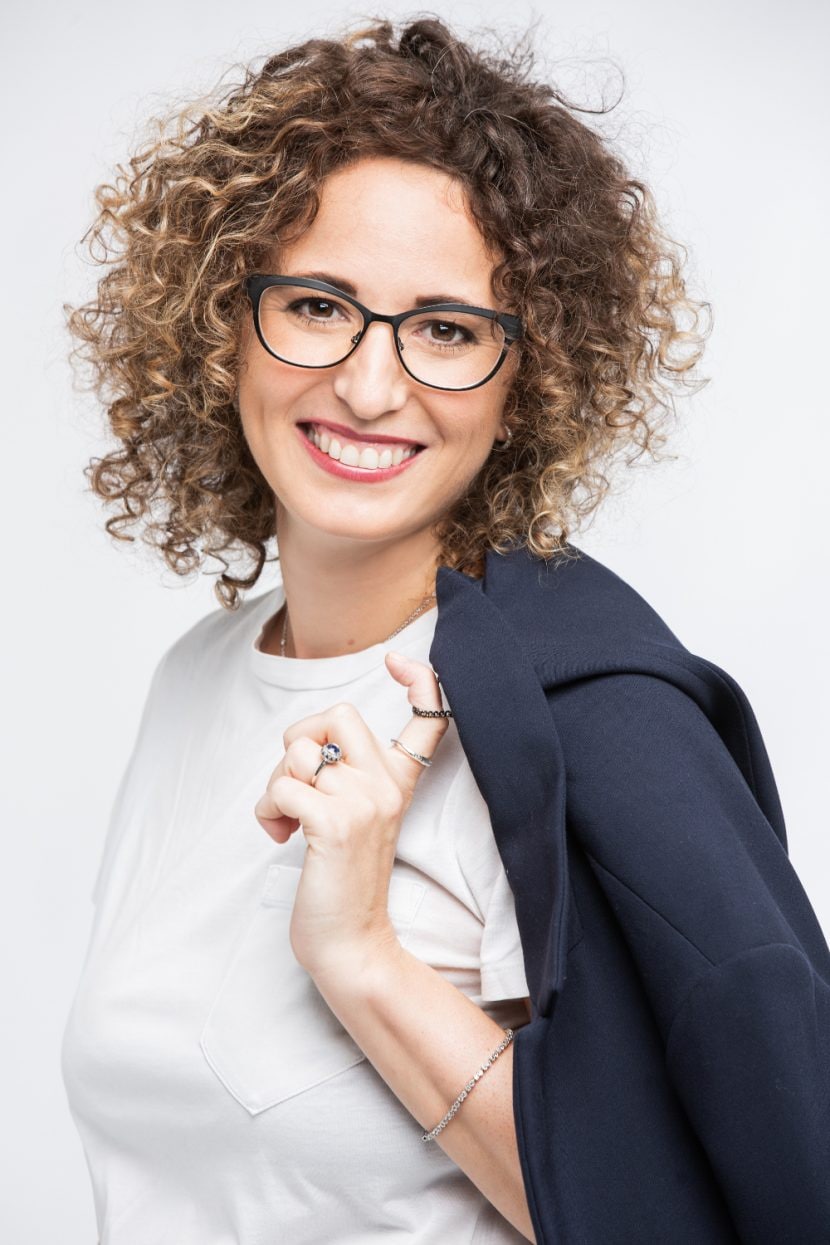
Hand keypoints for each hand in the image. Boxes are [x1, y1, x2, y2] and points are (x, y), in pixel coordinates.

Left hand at [253, 651, 450, 979]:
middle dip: (299, 741)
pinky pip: (281, 787)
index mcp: (398, 781)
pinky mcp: (334, 825)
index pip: (430, 715)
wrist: (350, 943)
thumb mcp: (357, 818)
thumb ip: (347, 775)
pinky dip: (266, 810)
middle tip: (300, 786)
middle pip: (337, 713)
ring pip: (298, 752)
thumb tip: (309, 740)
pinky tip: (280, 836)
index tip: (397, 662)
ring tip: (289, 819)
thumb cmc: (341, 879)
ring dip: (276, 784)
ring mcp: (364, 802)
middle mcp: (388, 785)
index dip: (419, 678)